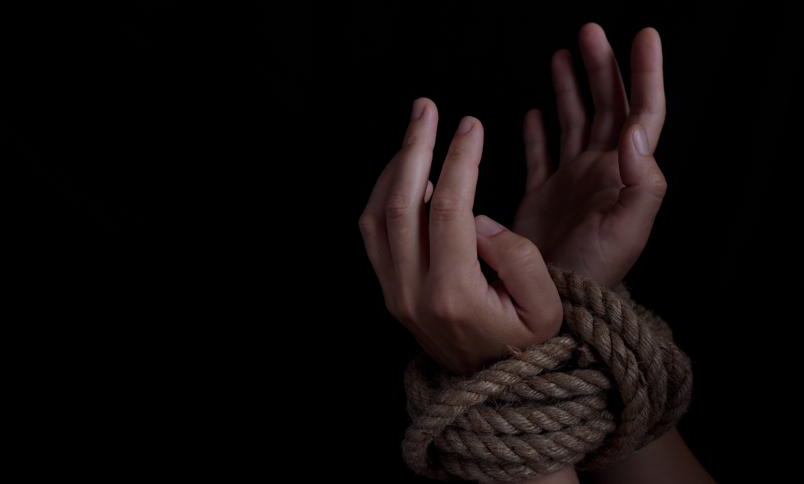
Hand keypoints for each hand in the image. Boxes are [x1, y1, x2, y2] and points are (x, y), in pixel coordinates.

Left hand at [359, 98, 562, 375]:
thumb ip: (518, 259)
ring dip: (394, 167)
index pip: (448, 209)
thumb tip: (480, 217)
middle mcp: (413, 293)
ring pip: (377, 216)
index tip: (471, 125)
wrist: (491, 386)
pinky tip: (406, 170)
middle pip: (401, 204)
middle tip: (426, 107)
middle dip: (414, 147)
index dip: (458, 160)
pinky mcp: (388, 291)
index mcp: (454, 294)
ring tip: (416, 130)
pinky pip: (373, 234)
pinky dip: (384, 194)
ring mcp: (394, 293)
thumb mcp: (546, 308)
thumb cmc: (526, 343)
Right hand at [513, 24, 667, 286]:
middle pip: (606, 107)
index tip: (644, 36)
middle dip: (601, 68)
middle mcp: (599, 171)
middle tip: (590, 33)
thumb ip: (641, 179)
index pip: (641, 112)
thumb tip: (635, 127)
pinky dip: (538, 133)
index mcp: (622, 173)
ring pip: (573, 123)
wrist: (557, 301)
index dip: (645, 74)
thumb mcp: (628, 228)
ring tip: (562, 55)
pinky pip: (540, 156)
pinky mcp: (542, 197)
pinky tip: (533, 113)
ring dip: (571, 89)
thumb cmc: (596, 270)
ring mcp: (570, 182)